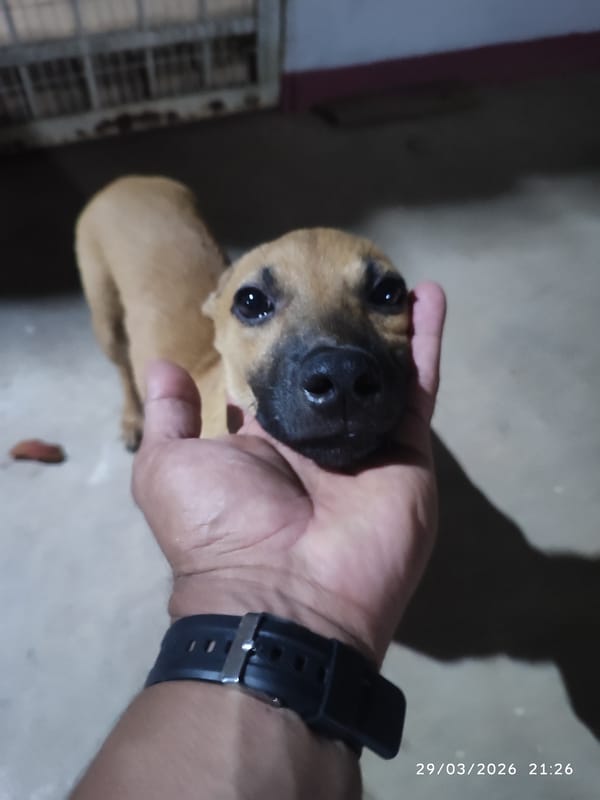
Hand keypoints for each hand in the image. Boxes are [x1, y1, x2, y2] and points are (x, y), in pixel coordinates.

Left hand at [132, 282, 445, 663]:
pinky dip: (427, 342)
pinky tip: (429, 295)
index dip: (285, 335)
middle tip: (345, 273)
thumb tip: (164, 368)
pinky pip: (419, 387)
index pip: (280, 375)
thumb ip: (169, 417)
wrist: (282, 593)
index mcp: (265, 440)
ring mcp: (366, 441)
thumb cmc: (218, 527)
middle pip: (335, 368)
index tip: (290, 292)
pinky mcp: (407, 449)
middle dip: (342, 324)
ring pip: (380, 370)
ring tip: (390, 275)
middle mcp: (318, 437)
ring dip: (389, 323)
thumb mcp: (168, 467)